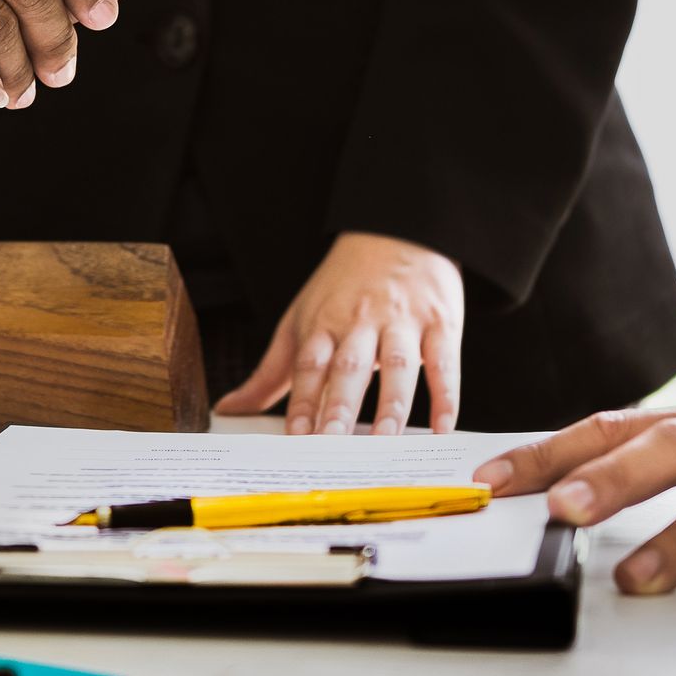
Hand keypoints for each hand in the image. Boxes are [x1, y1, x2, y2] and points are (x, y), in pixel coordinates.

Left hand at [213, 233, 464, 435]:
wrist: (397, 230)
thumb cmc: (343, 287)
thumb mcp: (300, 320)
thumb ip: (271, 372)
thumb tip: (229, 409)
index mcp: (323, 324)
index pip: (309, 367)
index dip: (302, 403)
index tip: (297, 439)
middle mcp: (361, 322)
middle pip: (349, 368)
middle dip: (340, 406)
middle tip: (334, 444)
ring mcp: (402, 321)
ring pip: (398, 365)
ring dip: (392, 405)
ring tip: (386, 442)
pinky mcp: (441, 322)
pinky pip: (444, 362)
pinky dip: (446, 396)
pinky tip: (443, 428)